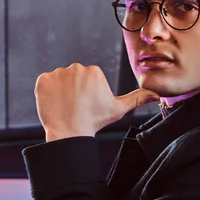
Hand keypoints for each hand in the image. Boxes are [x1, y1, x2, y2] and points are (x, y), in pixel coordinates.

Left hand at [34, 64, 158, 140]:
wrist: (69, 132)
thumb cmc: (94, 121)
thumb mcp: (118, 109)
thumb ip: (137, 98)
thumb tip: (157, 94)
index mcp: (94, 71)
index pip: (87, 79)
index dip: (86, 94)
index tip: (86, 105)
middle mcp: (76, 68)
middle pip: (73, 78)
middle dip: (73, 90)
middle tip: (75, 107)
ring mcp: (57, 73)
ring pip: (59, 81)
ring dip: (60, 91)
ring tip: (65, 107)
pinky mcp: (42, 80)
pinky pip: (44, 83)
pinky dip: (47, 92)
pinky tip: (54, 104)